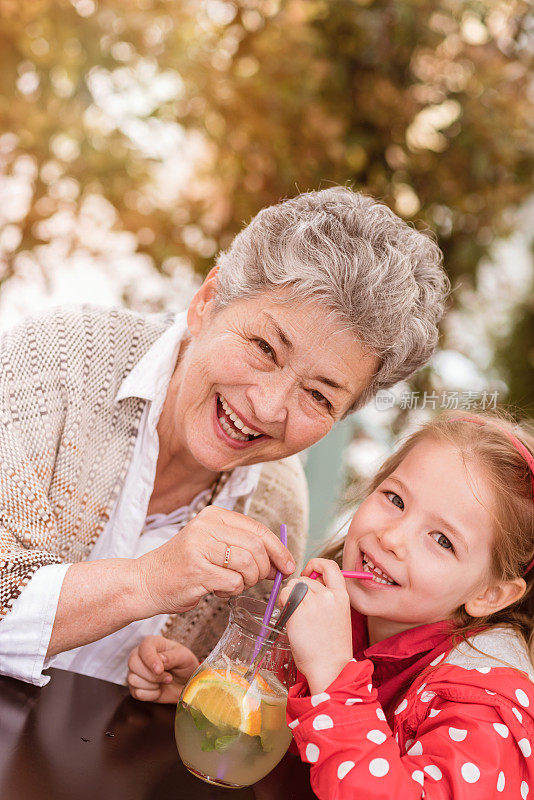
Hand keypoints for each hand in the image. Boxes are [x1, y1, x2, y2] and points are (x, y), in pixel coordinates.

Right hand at [127, 635, 199, 703]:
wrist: (185, 683)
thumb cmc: (184, 666)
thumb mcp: (184, 658)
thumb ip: (172, 657)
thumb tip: (160, 660)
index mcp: (152, 643)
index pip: (144, 648)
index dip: (150, 660)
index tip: (160, 670)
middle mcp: (140, 655)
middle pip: (133, 663)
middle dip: (152, 675)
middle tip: (168, 678)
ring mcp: (136, 671)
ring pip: (133, 679)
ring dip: (152, 685)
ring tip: (165, 682)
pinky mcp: (135, 687)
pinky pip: (136, 693)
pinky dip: (150, 695)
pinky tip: (159, 690)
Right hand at [134, 506, 295, 617]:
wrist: (146, 581)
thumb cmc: (184, 566)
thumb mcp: (212, 544)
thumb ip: (242, 545)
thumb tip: (280, 559)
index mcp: (214, 515)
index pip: (258, 529)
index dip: (278, 549)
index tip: (287, 565)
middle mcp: (206, 526)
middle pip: (256, 547)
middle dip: (264, 569)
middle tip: (258, 580)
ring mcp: (200, 547)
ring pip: (248, 565)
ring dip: (248, 582)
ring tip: (232, 584)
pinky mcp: (197, 571)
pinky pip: (234, 583)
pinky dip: (233, 591)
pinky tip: (220, 590)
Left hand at [278, 558, 352, 693]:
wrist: (330, 668)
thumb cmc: (330, 648)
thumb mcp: (337, 616)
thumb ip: (326, 598)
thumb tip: (306, 584)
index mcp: (341, 596)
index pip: (330, 566)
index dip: (316, 564)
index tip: (308, 572)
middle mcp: (328, 595)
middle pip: (304, 579)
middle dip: (297, 590)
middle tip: (298, 607)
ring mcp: (314, 602)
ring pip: (292, 586)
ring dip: (289, 598)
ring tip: (295, 616)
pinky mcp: (298, 610)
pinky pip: (284, 596)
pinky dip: (283, 604)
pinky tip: (290, 619)